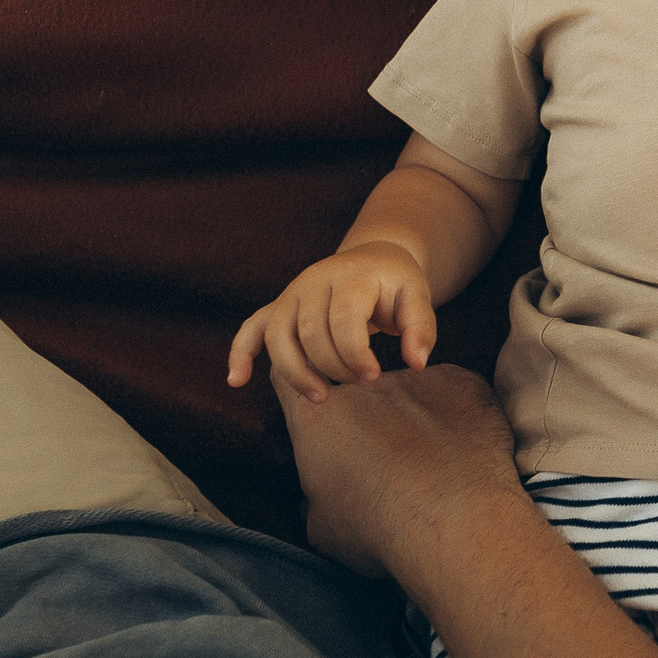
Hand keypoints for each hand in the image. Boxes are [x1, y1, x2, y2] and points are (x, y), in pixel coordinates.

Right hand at [227, 240, 436, 401]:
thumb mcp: (418, 296)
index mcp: (350, 276)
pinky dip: (240, 352)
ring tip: (320, 398)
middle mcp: (314, 280)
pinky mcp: (280, 305)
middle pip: (309, 333)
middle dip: (332, 367)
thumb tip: (417, 363)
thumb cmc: (396, 283)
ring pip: (277, 335)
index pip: (343, 320)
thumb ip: (421, 327)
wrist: (374, 258)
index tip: (373, 376)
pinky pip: (251, 327)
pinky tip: (237, 381)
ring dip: (294, 371)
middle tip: (358, 384)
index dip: (355, 355)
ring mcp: (292, 292)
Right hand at [272, 361, 521, 579]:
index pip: (291, 378)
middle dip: (369, 420)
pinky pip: (454, 395)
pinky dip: (457, 419)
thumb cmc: (384, 531)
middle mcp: (366, 385)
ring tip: (434, 467)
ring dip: (416, 421)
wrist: (456, 521)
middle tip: (389, 464)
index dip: (304, 393)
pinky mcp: (463, 381)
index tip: (319, 416)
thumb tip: (317, 496)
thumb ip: (317, 495)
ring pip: (410, 395)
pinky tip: (463, 455)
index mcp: (320, 417)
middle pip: (359, 391)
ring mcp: (418, 378)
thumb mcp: (324, 528)